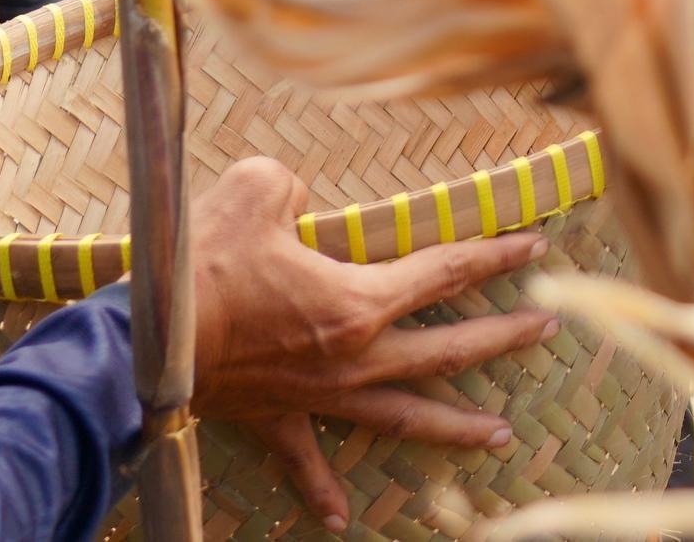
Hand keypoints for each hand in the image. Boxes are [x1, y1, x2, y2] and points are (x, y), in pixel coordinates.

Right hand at [186, 154, 559, 529]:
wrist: (147, 340)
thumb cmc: (205, 263)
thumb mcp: (258, 190)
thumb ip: (292, 185)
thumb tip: (295, 195)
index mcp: (360, 301)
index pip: (445, 272)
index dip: (495, 255)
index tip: (539, 245)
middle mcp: (354, 358)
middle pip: (446, 351)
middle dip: (502, 339)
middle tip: (546, 330)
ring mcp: (318, 396)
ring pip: (403, 416)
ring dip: (454, 427)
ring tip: (501, 435)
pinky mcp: (275, 419)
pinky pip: (305, 462)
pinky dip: (322, 491)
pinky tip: (340, 518)